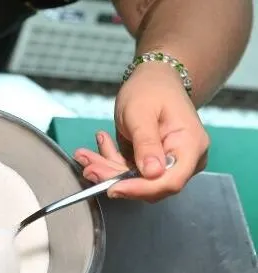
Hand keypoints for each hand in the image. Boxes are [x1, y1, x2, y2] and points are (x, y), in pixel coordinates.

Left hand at [74, 62, 208, 201]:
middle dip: (114, 177)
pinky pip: (129, 173)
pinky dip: (110, 162)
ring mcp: (168, 165)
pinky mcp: (151, 166)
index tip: (113, 188)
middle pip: (149, 185)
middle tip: (88, 167)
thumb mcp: (141, 113)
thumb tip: (152, 173)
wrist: (153, 80)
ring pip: (134, 181)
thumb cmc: (151, 90)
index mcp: (190, 147)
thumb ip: (146, 143)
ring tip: (85, 155)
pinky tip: (101, 144)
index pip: (170, 181)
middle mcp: (184, 161)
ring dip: (106, 169)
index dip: (141, 189)